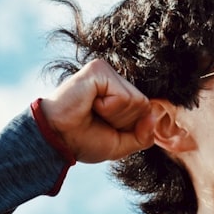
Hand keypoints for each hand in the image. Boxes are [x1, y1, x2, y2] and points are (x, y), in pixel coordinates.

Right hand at [38, 59, 153, 162]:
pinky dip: (108, 109)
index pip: (147, 111)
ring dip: (115, 116)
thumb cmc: (84, 140)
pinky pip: (123, 96)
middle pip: (144, 105)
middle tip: (97, 119)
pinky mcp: (99, 70)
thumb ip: (143, 135)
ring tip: (92, 111)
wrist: (58, 140)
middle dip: (123, 122)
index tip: (106, 127)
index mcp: (119, 92)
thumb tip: (155, 115)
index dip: (130, 127)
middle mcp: (114, 78)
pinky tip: (90, 104)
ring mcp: (107, 72)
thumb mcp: (122, 144)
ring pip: (136, 101)